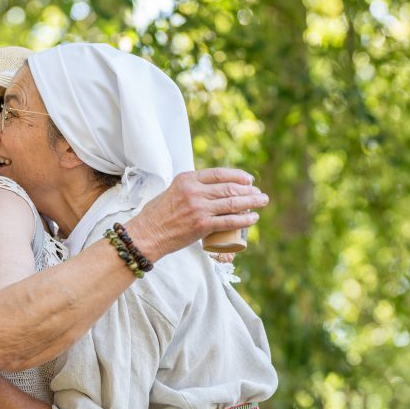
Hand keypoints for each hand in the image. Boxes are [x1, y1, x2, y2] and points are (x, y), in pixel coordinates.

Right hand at [126, 168, 267, 261]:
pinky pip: (230, 221)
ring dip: (252, 202)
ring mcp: (199, 208)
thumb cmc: (157, 215)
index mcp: (187, 179)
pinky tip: (253, 218)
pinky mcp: (202, 225)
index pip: (219, 173)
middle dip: (249, 190)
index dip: (238, 176)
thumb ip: (189, 188)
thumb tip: (208, 189)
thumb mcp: (172, 191)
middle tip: (259, 194)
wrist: (147, 234)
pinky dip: (244, 219)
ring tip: (262, 202)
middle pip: (230, 187)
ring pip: (233, 202)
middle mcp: (194, 191)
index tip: (248, 180)